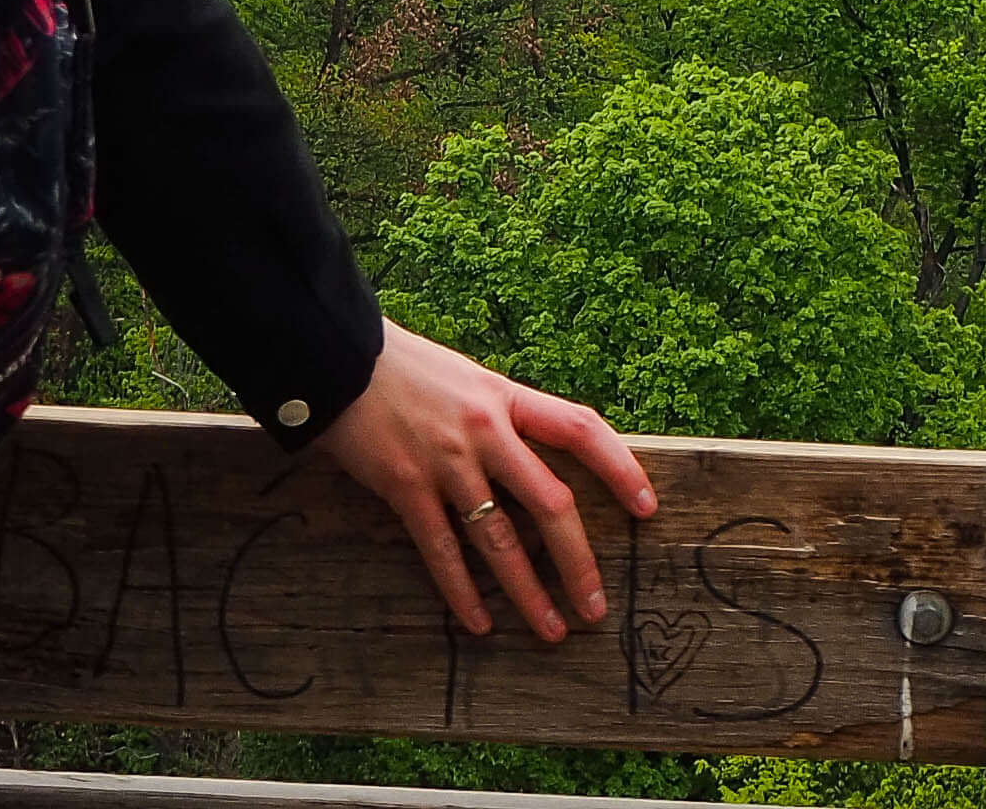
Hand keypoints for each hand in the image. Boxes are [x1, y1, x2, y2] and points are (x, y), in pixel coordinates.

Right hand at [319, 315, 654, 642]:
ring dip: (527, 592)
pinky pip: (443, 551)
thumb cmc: (408, 370)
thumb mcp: (470, 381)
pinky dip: (463, 592)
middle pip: (551, 501)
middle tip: (596, 606)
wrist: (338, 356)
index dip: (620, 467)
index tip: (647, 507)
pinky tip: (479, 622)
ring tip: (550, 630)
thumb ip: (504, 418)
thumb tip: (541, 461)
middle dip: (578, 561)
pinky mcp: (405, 487)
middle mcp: (485, 429)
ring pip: (500, 539)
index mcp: (506, 396)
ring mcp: (445, 461)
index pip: (580, 429)